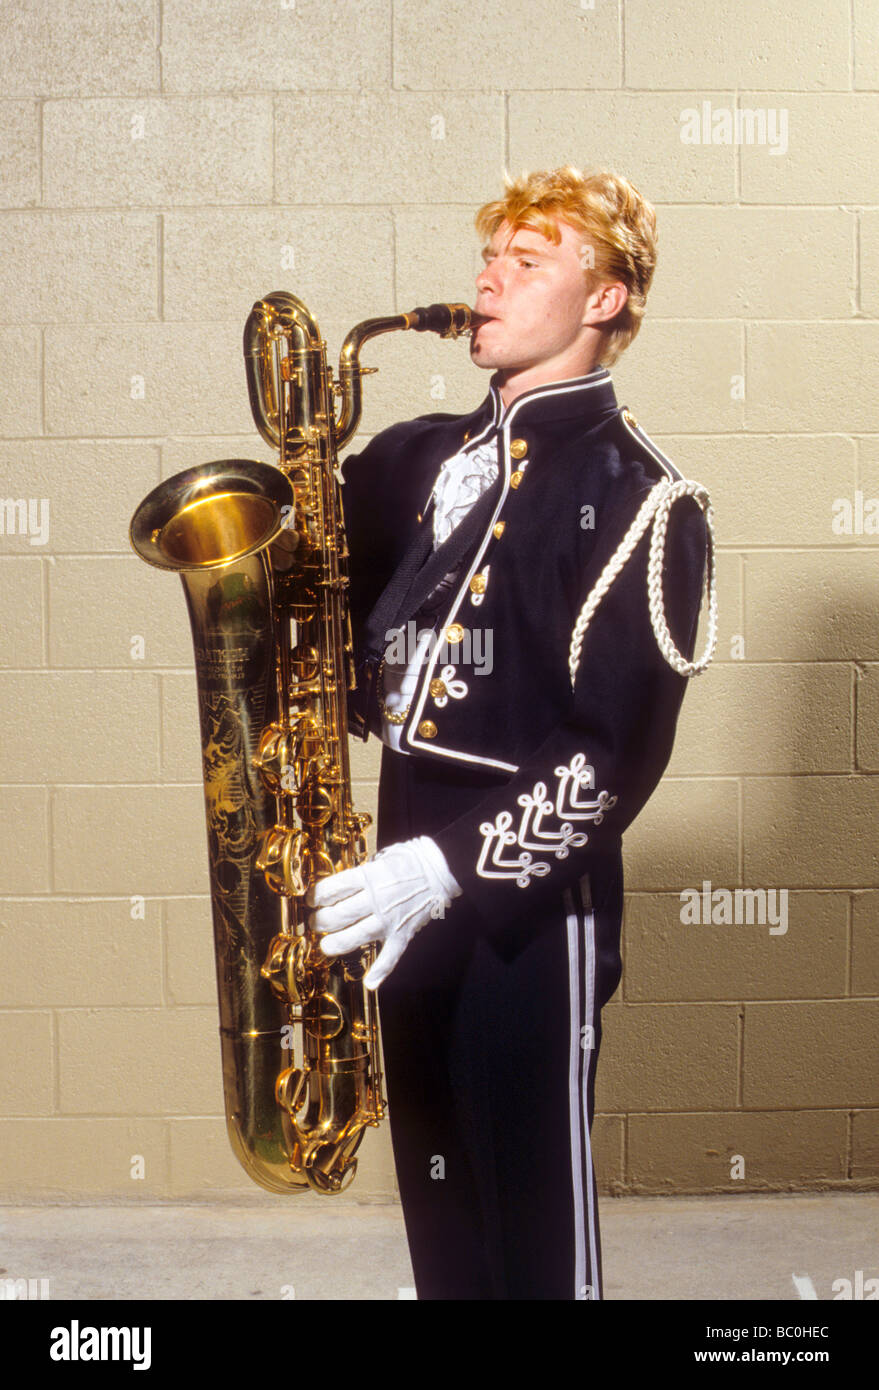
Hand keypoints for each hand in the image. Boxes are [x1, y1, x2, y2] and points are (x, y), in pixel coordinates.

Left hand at [307, 836, 461, 988]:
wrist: (441, 869)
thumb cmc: (411, 859)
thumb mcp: (382, 857)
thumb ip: (364, 872)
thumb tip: (346, 883)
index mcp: (368, 876)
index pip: (333, 888)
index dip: (317, 896)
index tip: (311, 901)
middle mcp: (375, 898)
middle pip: (338, 914)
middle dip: (321, 921)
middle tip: (315, 923)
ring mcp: (389, 917)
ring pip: (355, 936)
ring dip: (336, 944)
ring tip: (326, 946)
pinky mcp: (403, 932)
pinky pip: (391, 954)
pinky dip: (381, 970)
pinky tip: (370, 983)